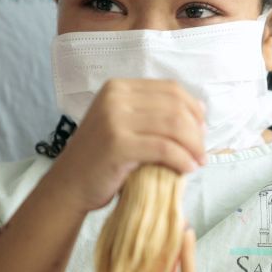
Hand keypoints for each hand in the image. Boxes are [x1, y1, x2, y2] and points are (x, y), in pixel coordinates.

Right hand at [46, 79, 205, 212]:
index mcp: (118, 87)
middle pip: (175, 106)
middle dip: (196, 130)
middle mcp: (115, 96)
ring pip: (173, 125)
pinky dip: (182, 159)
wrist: (69, 185)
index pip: (171, 89)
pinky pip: (164, 148)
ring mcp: (114, 118)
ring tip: (198, 162)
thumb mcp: (124, 124)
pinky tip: (187, 169)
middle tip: (202, 151)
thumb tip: (200, 110)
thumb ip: (153, 114)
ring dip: (193, 146)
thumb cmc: (102, 158)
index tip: (202, 130)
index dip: (194, 109)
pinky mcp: (117, 143)